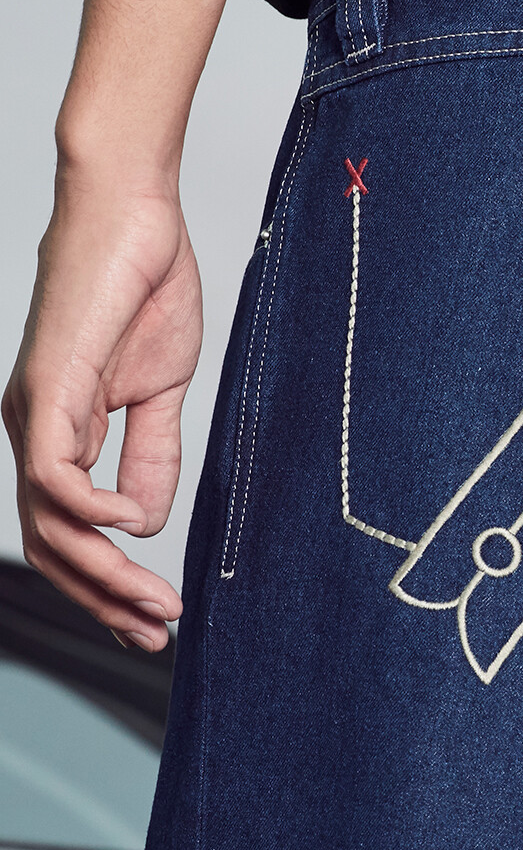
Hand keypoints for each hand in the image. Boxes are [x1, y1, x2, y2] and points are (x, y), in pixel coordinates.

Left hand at [4, 175, 199, 648]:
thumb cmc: (145, 289)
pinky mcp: (47, 388)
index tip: (154, 620)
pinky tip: (131, 525)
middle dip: (104, 599)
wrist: (133, 214)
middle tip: (154, 635)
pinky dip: (89, 509)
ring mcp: (34, 411)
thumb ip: (153, 456)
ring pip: (47, 522)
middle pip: (52, 544)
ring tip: (149, 604)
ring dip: (100, 574)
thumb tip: (147, 522)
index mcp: (61, 432)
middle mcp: (34, 430)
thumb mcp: (161, 392)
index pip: (71, 532)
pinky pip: (53, 472)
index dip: (110, 583)